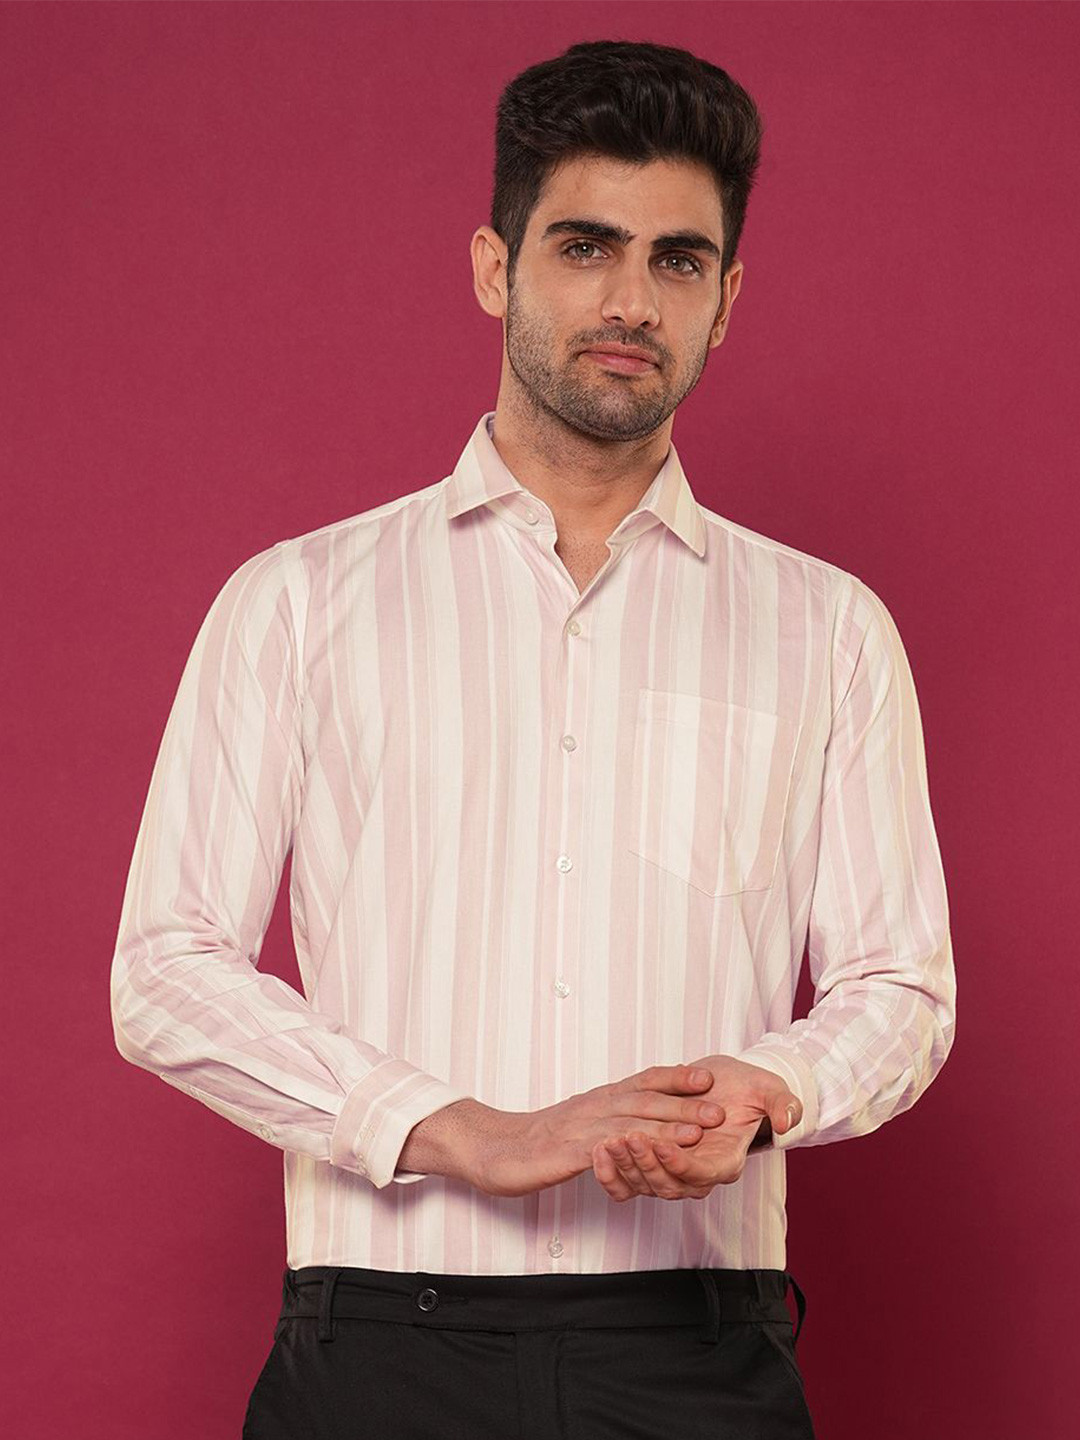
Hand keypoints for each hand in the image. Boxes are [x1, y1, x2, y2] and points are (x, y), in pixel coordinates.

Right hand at [473, 1064, 727, 1197]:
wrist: (496, 1147)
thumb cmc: (542, 1138)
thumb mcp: (583, 1121)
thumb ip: (613, 1118)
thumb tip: (644, 1121)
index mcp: (601, 1098)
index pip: (645, 1080)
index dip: (676, 1079)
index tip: (708, 1078)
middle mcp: (595, 1106)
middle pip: (645, 1100)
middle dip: (684, 1104)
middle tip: (719, 1109)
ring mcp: (582, 1127)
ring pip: (629, 1123)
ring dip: (665, 1127)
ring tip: (696, 1133)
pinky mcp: (569, 1152)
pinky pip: (601, 1150)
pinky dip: (626, 1151)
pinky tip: (645, 1156)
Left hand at [591, 1055, 802, 1201]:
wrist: (724, 1083)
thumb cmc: (746, 1088)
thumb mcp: (769, 1089)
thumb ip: (782, 1105)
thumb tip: (786, 1122)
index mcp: (724, 1161)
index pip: (700, 1174)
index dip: (679, 1163)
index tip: (661, 1143)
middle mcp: (698, 1173)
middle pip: (668, 1184)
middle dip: (646, 1163)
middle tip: (627, 1137)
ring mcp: (674, 1172)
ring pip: (645, 1185)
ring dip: (625, 1166)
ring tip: (608, 1141)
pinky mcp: (653, 1165)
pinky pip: (629, 1182)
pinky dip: (612, 1173)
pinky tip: (598, 1150)